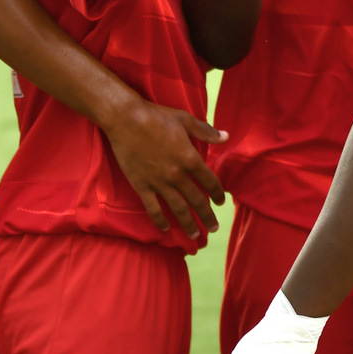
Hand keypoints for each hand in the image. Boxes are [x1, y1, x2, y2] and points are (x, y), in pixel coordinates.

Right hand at [102, 96, 226, 244]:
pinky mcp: (141, 186)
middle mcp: (176, 174)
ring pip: (177, 209)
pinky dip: (160, 220)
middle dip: (207, 216)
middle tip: (214, 228)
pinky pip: (152, 208)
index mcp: (190, 158)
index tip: (221, 202)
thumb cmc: (157, 117)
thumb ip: (207, 132)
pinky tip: (166, 229)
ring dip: (188, 224)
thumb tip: (226, 137)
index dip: (217, 193)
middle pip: (196, 200)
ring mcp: (158, 182)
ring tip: (196, 236)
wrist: (126, 120)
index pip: (209, 181)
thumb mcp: (186, 121)